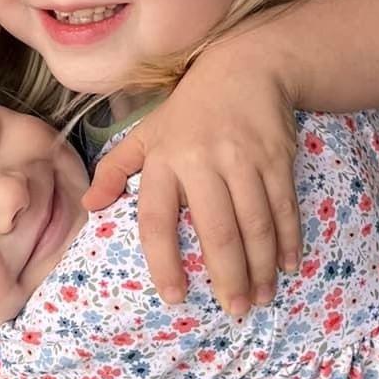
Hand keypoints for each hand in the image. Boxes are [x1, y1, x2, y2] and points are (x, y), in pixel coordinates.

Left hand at [81, 51, 299, 310]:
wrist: (246, 67)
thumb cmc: (188, 110)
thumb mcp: (145, 133)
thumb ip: (116, 170)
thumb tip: (89, 206)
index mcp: (164, 161)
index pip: (158, 220)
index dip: (165, 262)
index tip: (175, 297)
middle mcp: (203, 162)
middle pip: (218, 231)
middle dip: (229, 276)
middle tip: (235, 311)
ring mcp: (244, 160)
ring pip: (256, 225)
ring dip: (261, 267)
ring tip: (262, 298)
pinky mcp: (278, 159)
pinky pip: (284, 207)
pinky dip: (289, 240)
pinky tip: (288, 266)